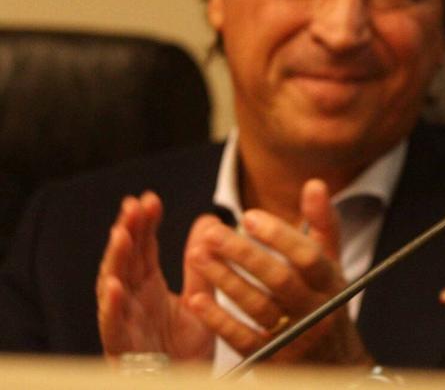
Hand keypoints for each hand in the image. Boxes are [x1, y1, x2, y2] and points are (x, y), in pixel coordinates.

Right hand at [95, 191, 214, 361]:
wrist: (184, 387)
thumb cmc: (186, 351)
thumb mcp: (200, 301)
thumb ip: (201, 266)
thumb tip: (208, 223)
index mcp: (147, 289)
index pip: (142, 250)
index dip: (143, 225)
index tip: (149, 199)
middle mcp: (132, 303)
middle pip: (125, 262)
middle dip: (127, 232)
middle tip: (134, 206)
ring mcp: (124, 325)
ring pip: (112, 289)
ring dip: (114, 262)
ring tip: (121, 235)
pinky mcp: (122, 350)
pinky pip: (113, 329)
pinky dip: (111, 309)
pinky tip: (114, 288)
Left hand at [184, 179, 372, 364]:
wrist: (336, 365)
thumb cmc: (326, 302)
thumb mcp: (331, 264)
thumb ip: (323, 224)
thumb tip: (315, 184)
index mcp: (331, 283)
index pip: (309, 256)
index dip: (279, 235)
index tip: (248, 216)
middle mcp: (317, 311)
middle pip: (280, 279)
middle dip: (244, 254)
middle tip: (212, 233)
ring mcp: (295, 338)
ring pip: (258, 307)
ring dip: (225, 280)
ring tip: (197, 255)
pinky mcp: (272, 361)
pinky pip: (242, 340)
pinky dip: (218, 319)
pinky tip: (195, 299)